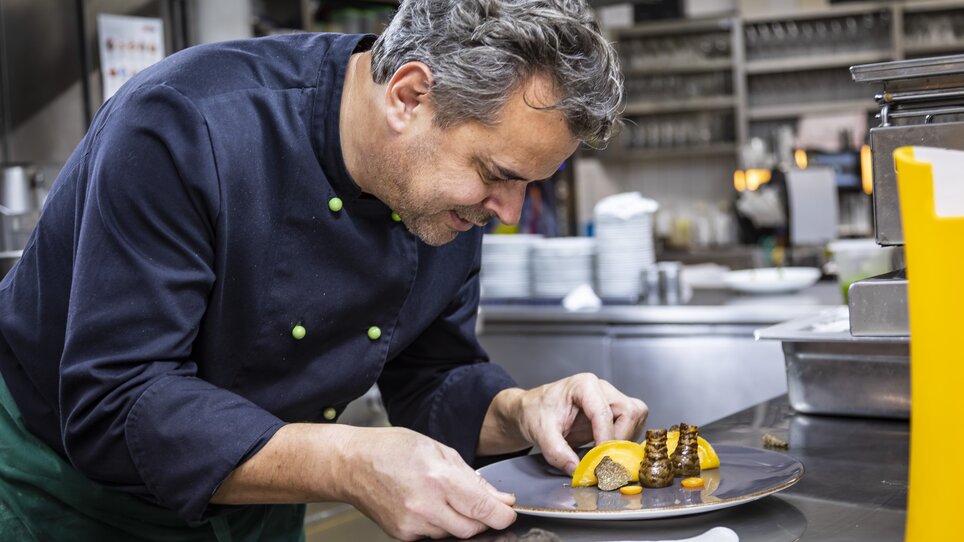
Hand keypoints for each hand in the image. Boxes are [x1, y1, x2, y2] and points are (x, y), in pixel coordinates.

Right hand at [339, 426, 516, 539]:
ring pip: (454, 534)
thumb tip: (500, 498)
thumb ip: (472, 477)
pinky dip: (440, 524)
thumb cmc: (392, 449)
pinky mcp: (402, 535)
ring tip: (446, 497)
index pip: (483, 509)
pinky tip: (430, 506)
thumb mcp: (438, 450)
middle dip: (484, 519)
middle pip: (472, 528)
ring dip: (460, 520)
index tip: (509, 511)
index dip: (503, 514)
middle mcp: (425, 506)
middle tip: (482, 504)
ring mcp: (412, 524)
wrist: (352, 464)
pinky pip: (434, 536)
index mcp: (438, 479)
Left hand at [507, 373, 647, 474]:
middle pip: (629, 411)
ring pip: (635, 417)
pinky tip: (607, 449)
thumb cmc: (536, 412)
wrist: (533, 410)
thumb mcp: (540, 432)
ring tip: (604, 454)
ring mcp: (610, 398)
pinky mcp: (614, 412)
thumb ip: (556, 452)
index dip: (605, 439)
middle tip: (604, 458)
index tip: (600, 460)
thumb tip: (576, 469)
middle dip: (619, 438)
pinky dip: (625, 440)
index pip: (604, 412)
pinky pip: (633, 424)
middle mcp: (602, 388)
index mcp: (583, 385)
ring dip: (625, 439)